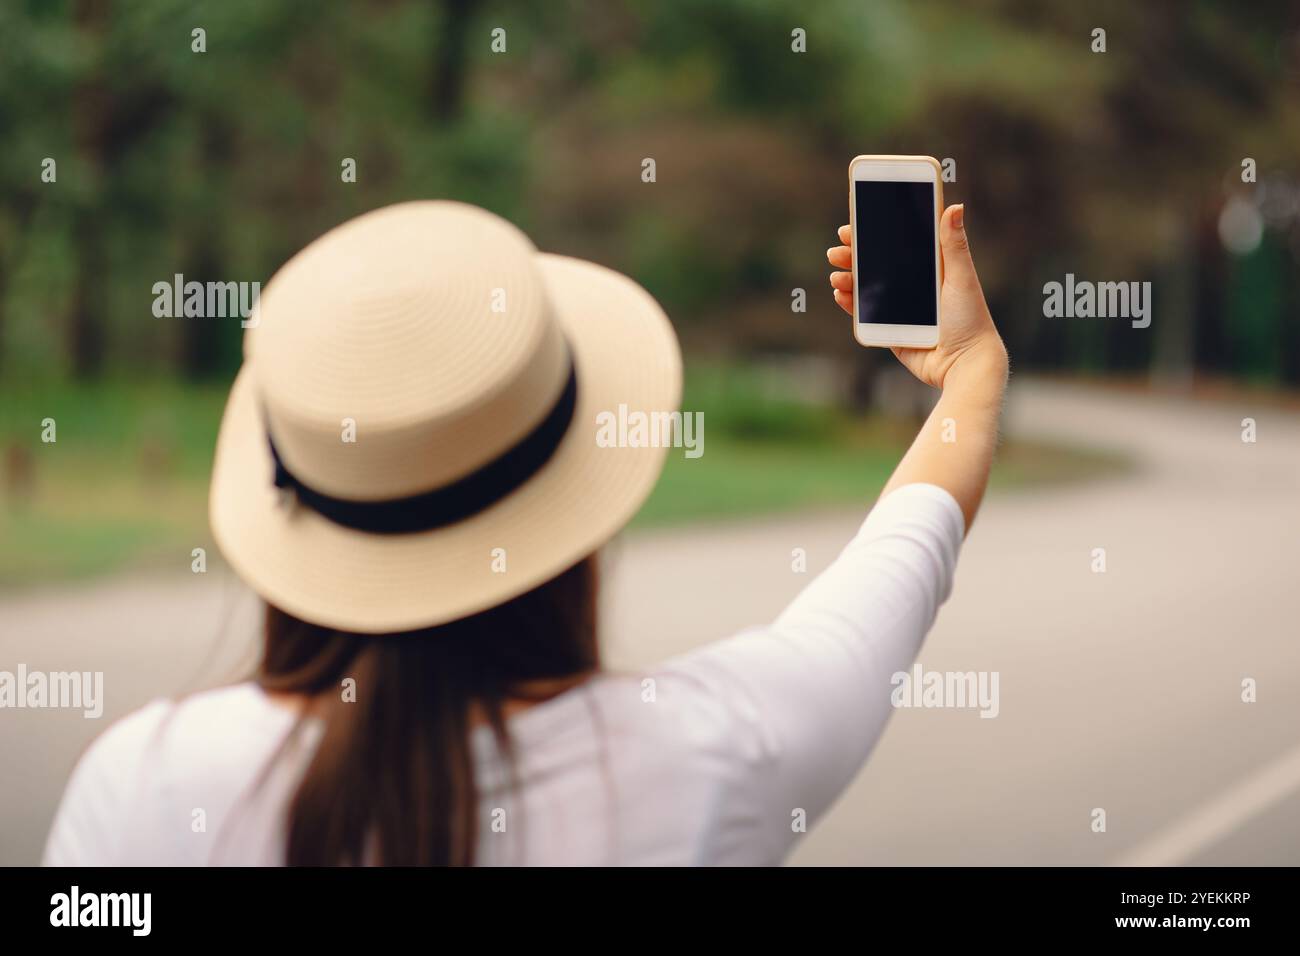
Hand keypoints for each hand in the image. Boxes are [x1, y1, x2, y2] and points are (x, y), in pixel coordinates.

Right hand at [827, 204, 1005, 389]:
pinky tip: (841, 295)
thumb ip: (954, 245)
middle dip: (854, 255)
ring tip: (837, 275)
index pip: (898, 244)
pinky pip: (865, 314)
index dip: (875, 233)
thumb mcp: (962, 277)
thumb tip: (955, 206)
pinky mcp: (891, 330)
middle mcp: (913, 285)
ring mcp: (900, 308)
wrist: (963, 365)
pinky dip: (851, 304)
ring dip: (848, 278)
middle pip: (877, 264)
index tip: (854, 223)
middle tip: (838, 249)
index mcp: (929, 268)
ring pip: (867, 288)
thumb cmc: (971, 320)